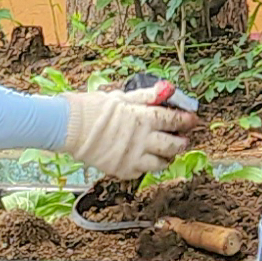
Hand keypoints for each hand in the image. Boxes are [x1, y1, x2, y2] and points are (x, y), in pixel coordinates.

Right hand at [61, 88, 192, 179]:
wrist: (69, 127)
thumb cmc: (93, 108)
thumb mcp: (121, 97)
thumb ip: (146, 96)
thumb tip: (166, 89)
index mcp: (142, 118)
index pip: (172, 119)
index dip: (185, 120)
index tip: (192, 120)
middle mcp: (141, 139)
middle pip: (172, 145)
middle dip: (181, 142)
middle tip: (183, 139)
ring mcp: (132, 157)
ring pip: (160, 163)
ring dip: (167, 157)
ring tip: (167, 153)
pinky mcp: (122, 170)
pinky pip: (142, 171)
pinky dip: (147, 166)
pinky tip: (145, 159)